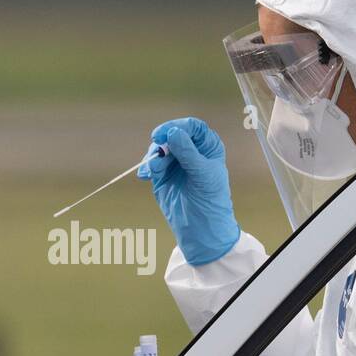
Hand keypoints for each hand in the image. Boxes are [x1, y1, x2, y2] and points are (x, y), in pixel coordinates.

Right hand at [138, 117, 239, 265]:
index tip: (165, 133)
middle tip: (155, 147)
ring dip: (154, 156)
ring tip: (153, 170)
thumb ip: (188, 153)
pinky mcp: (162, 175)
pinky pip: (152, 163)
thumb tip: (173, 132)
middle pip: (173, 134)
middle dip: (162, 141)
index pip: (193, 127)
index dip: (179, 126)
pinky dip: (147, 167)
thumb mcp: (202, 174)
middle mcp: (191, 151)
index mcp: (208, 147)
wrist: (201, 229)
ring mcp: (176, 162)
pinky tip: (145, 176)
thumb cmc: (210, 200)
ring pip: (160, 148)